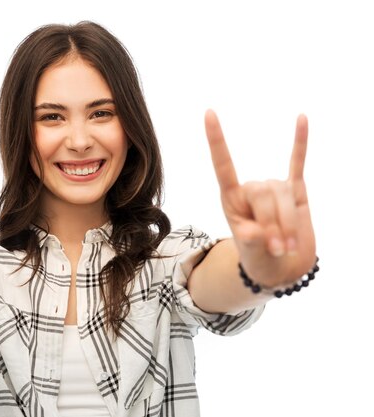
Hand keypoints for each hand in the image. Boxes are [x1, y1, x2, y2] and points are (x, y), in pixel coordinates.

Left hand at [205, 110, 315, 286]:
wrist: (282, 268)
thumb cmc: (259, 260)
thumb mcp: (251, 256)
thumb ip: (252, 243)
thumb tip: (254, 232)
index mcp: (231, 198)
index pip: (223, 165)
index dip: (216, 140)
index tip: (208, 113)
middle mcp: (251, 189)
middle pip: (263, 192)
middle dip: (271, 223)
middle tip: (275, 248)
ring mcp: (274, 188)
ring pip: (284, 195)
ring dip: (288, 225)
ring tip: (285, 246)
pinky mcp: (296, 191)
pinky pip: (298, 163)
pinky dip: (300, 142)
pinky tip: (302, 118)